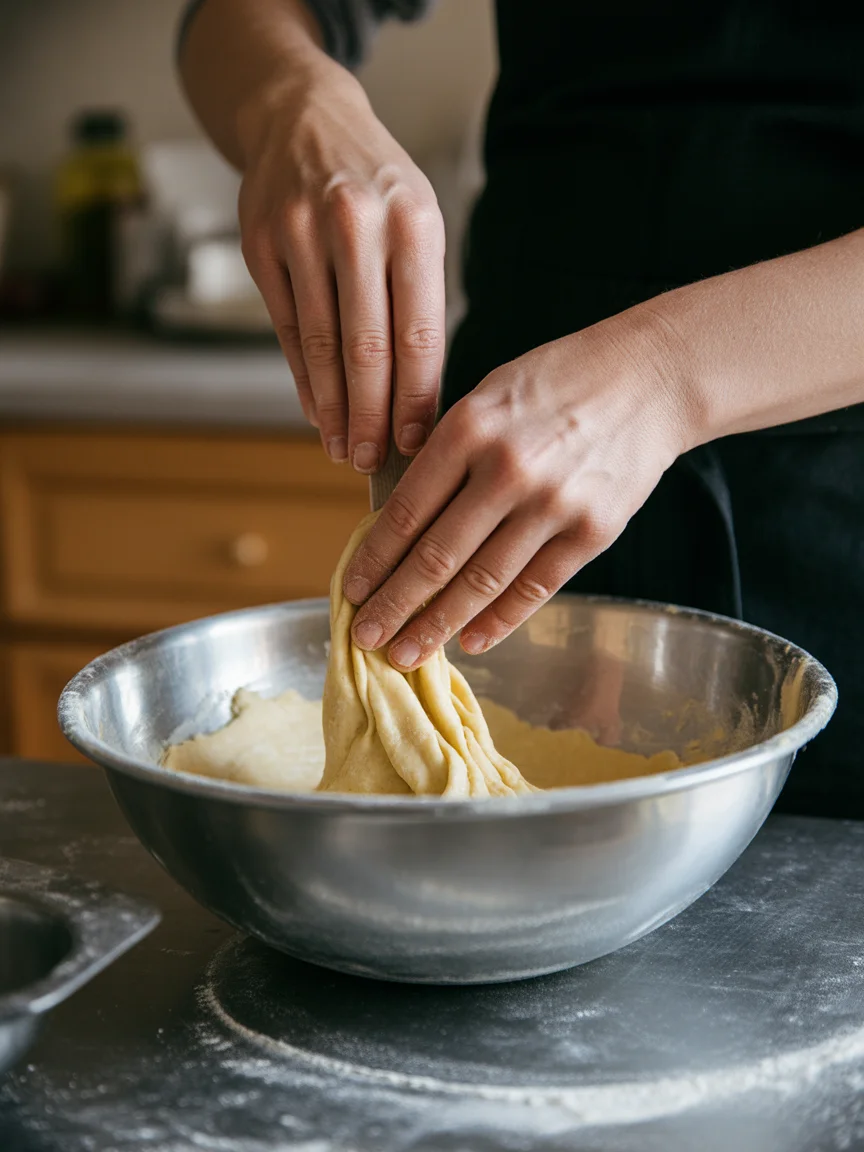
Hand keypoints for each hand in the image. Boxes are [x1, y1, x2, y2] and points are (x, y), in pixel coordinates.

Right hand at [238, 66, 445, 470]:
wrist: (304, 119)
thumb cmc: (377, 187)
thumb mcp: (417, 225)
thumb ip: (417, 302)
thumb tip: (415, 400)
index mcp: (412, 224)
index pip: (417, 334)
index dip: (414, 398)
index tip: (414, 444)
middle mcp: (356, 225)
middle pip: (366, 348)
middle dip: (370, 417)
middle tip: (371, 461)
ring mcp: (300, 233)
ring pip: (320, 345)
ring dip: (332, 407)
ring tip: (342, 448)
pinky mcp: (260, 244)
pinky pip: (287, 329)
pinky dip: (303, 378)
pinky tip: (316, 410)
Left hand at [342, 310, 695, 667]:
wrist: (648, 379)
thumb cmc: (557, 383)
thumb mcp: (486, 396)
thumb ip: (446, 454)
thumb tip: (399, 524)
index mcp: (469, 427)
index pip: (405, 512)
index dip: (373, 560)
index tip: (352, 590)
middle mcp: (508, 469)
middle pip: (436, 557)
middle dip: (394, 605)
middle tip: (366, 638)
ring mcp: (553, 505)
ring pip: (481, 582)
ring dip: (437, 625)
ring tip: (406, 653)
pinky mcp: (592, 532)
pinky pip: (534, 588)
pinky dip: (498, 621)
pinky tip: (469, 641)